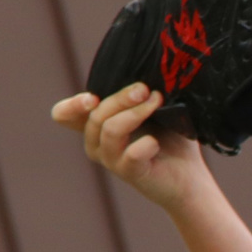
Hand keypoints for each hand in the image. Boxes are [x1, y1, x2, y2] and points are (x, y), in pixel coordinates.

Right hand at [53, 85, 207, 210]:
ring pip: (111, 130)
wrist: (189, 177)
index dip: (71, 106)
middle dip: (121, 98)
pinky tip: (157, 141)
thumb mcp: (153, 109)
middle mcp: (97, 143)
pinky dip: (146, 143)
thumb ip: (140, 94)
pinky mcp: (130, 173)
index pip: (63, 115)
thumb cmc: (170, 139)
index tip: (92, 97)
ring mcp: (111, 159)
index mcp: (97, 124)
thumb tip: (144, 74)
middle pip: (95, 115)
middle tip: (145, 89)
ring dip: (136, 113)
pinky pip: (132, 154)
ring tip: (158, 101)